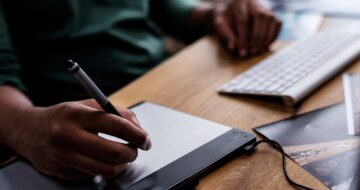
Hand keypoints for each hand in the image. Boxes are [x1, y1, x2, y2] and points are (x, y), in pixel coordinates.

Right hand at [9, 99, 150, 179]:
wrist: (28, 129)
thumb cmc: (64, 116)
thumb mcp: (88, 105)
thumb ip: (116, 113)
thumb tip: (139, 130)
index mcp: (77, 114)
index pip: (117, 125)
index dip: (138, 135)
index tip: (146, 140)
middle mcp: (67, 135)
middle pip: (114, 152)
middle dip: (132, 153)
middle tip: (135, 150)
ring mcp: (62, 156)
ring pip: (105, 170)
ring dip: (121, 166)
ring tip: (122, 158)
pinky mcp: (60, 171)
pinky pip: (93, 177)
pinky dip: (104, 171)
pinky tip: (102, 161)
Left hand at [213, 0, 280, 57]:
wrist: (230, 11)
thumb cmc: (225, 19)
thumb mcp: (220, 25)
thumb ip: (226, 34)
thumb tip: (233, 47)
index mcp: (239, 3)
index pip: (243, 21)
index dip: (243, 38)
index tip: (242, 52)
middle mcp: (254, 2)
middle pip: (260, 17)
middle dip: (257, 37)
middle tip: (253, 52)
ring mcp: (264, 7)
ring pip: (271, 19)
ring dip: (267, 37)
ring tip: (259, 50)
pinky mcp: (271, 14)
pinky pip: (278, 23)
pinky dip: (274, 35)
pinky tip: (266, 45)